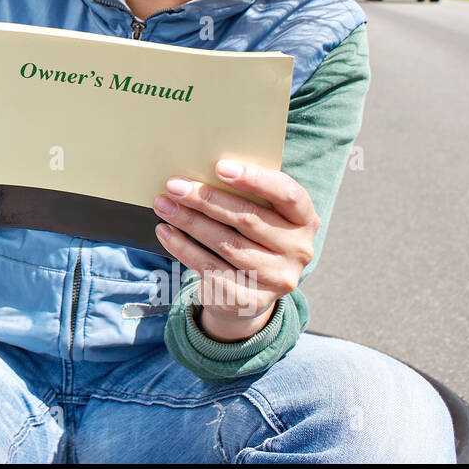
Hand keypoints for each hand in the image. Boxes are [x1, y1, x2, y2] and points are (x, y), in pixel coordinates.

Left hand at [151, 159, 318, 341]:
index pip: (287, 194)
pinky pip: (212, 271)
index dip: (255, 179)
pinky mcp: (252, 300)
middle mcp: (299, 250)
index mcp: (305, 219)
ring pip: (227, 245)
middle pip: (248, 219)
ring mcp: (277, 279)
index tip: (220, 167)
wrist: (250, 290)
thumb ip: (243, 194)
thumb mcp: (260, 213)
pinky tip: (166, 233)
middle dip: (206, 199)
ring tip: (163, 205)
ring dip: (189, 222)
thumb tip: (199, 170)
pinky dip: (184, 249)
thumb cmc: (251, 235)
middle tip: (174, 186)